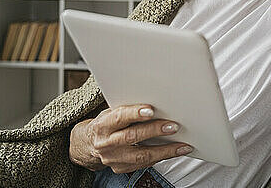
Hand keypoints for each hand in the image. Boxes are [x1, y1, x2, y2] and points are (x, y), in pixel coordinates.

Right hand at [69, 104, 193, 173]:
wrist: (88, 143)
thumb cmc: (106, 123)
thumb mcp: (111, 112)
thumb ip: (128, 110)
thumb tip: (156, 102)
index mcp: (103, 125)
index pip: (119, 117)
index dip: (134, 113)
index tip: (151, 110)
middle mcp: (106, 143)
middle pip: (132, 137)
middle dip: (154, 131)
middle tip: (173, 126)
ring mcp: (113, 158)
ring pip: (140, 156)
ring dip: (164, 150)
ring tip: (182, 145)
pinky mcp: (120, 168)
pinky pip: (143, 165)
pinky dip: (161, 158)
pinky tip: (174, 152)